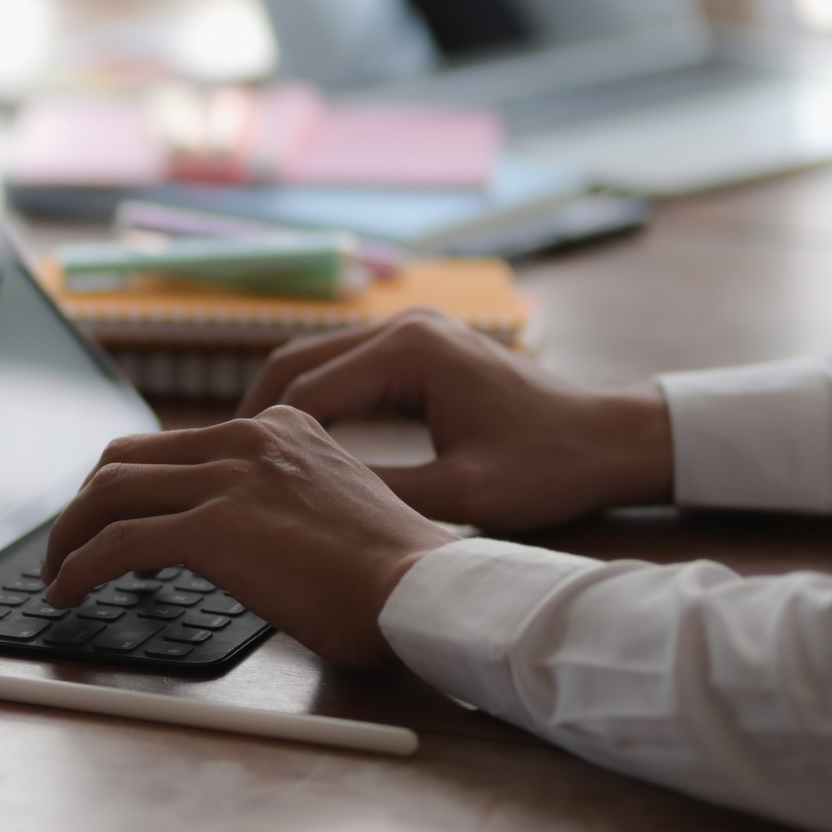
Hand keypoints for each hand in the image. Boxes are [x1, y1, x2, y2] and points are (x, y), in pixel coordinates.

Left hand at [41, 406, 458, 667]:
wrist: (425, 588)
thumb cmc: (396, 571)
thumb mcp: (336, 504)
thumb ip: (282, 502)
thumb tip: (244, 539)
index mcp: (279, 428)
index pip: (175, 443)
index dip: (134, 485)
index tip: (120, 522)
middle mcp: (247, 439)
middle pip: (127, 458)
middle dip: (88, 504)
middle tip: (74, 546)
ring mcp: (227, 479)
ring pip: (108, 494)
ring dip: (69, 537)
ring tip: (59, 575)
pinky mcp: (211, 529)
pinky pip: (115, 544)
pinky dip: (78, 569)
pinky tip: (69, 596)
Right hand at [237, 308, 672, 531]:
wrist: (612, 438)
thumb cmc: (549, 468)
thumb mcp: (461, 493)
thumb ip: (379, 490)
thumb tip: (303, 504)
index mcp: (410, 353)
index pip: (306, 391)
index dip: (259, 440)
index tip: (223, 481)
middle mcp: (404, 327)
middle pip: (295, 362)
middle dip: (253, 416)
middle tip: (219, 470)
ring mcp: (412, 331)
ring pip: (314, 360)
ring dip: (279, 406)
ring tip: (245, 461)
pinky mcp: (419, 347)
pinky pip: (345, 368)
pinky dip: (314, 402)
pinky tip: (297, 447)